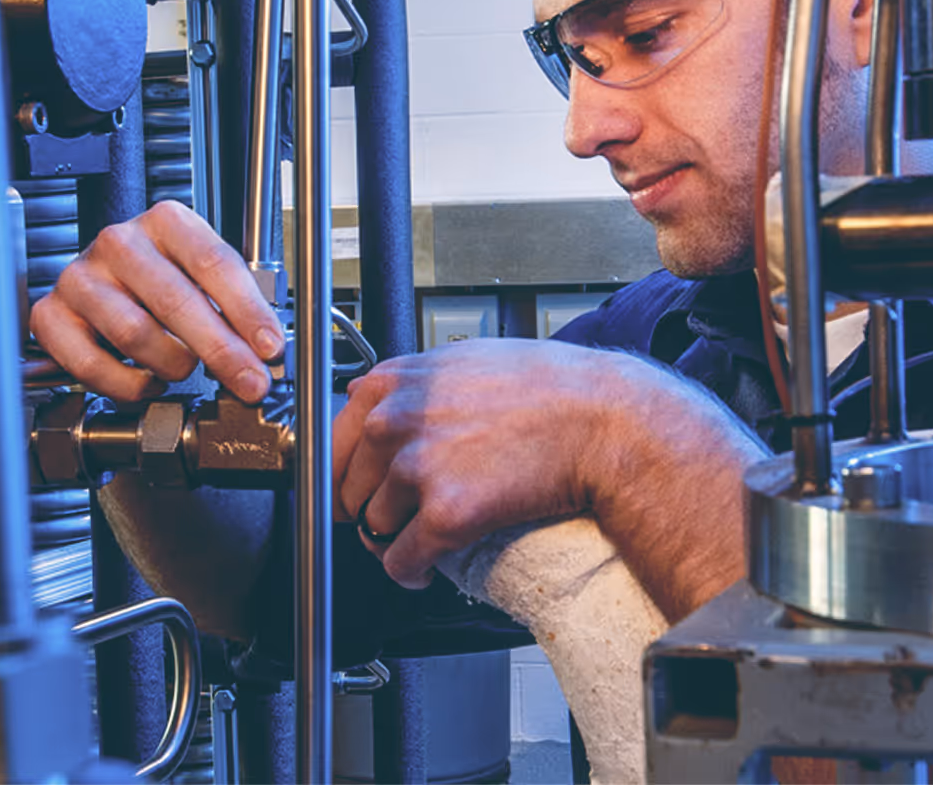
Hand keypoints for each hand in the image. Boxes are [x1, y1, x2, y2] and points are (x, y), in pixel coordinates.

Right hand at [30, 200, 284, 402]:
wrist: (98, 279)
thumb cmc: (158, 277)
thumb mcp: (200, 274)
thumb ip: (234, 304)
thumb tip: (268, 351)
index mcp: (166, 221)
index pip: (214, 264)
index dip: (248, 311)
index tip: (270, 347)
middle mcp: (119, 242)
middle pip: (176, 302)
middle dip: (222, 351)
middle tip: (248, 382)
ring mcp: (81, 277)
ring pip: (135, 335)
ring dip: (172, 365)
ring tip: (184, 370)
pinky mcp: (51, 315)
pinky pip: (94, 365)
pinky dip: (128, 385)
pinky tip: (147, 381)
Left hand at [333, 339, 717, 588]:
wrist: (602, 420)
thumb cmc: (548, 387)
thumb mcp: (465, 358)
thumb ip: (411, 378)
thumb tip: (372, 392)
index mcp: (393, 382)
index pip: (330, 439)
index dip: (343, 472)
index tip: (352, 490)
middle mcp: (394, 420)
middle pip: (347, 487)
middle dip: (368, 508)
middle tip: (397, 518)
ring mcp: (417, 468)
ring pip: (373, 527)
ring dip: (393, 541)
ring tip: (419, 540)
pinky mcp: (445, 515)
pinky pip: (401, 563)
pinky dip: (409, 575)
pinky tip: (425, 571)